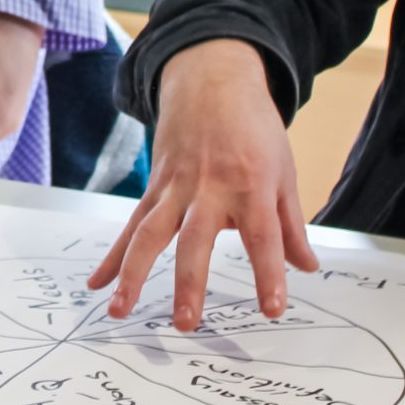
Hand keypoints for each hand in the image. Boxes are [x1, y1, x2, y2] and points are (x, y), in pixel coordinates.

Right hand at [87, 39, 318, 327]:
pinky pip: (130, 224)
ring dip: (133, 274)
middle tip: (186, 323)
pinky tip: (98, 283)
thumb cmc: (254, 129)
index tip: (272, 310)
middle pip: (195, 241)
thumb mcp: (283, 172)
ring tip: (121, 311)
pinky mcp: (154, 187)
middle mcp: (209, 189)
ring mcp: (175, 187)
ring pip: (149, 234)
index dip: (269, 274)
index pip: (262, 237)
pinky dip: (113, 256)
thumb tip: (306, 268)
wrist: (212, 81)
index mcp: (250, 186)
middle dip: (189, 283)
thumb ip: (291, 225)